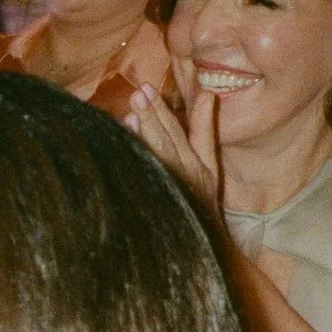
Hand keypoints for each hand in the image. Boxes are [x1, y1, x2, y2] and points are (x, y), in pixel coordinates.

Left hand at [126, 81, 221, 209]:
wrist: (200, 242)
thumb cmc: (201, 198)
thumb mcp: (211, 165)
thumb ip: (205, 130)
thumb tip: (207, 95)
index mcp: (198, 165)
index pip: (177, 133)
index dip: (163, 112)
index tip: (149, 89)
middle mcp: (184, 175)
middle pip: (165, 143)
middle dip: (152, 117)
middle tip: (138, 94)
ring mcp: (169, 188)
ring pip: (155, 158)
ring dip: (143, 136)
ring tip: (130, 114)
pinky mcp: (154, 201)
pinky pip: (142, 177)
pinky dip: (133, 159)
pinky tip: (121, 144)